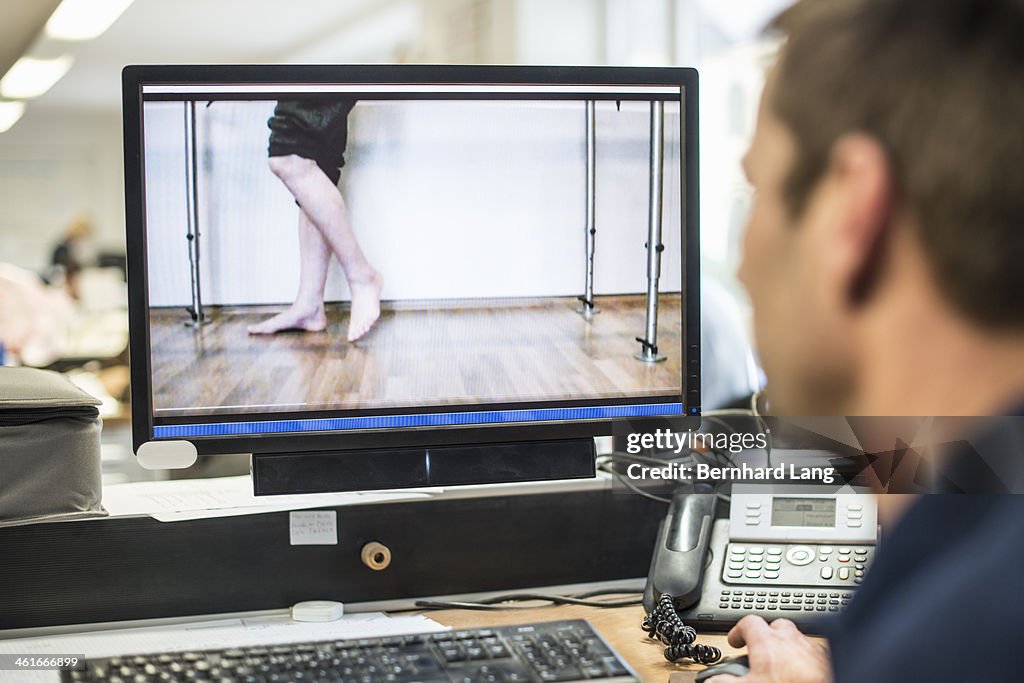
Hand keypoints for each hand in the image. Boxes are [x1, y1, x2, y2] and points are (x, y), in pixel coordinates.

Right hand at [705, 616, 831, 682]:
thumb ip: (726, 681)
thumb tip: (712, 681)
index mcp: (767, 641)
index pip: (748, 622)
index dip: (739, 631)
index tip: (735, 641)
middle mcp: (790, 638)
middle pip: (775, 625)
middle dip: (767, 635)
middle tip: (760, 650)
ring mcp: (810, 647)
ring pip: (797, 638)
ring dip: (788, 647)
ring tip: (783, 665)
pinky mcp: (827, 659)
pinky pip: (814, 652)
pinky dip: (807, 659)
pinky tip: (804, 673)